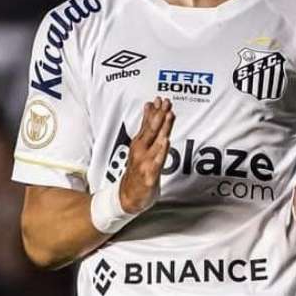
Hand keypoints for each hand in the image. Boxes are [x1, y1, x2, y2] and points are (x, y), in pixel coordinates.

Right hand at [119, 98, 173, 214]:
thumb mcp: (141, 147)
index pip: (147, 124)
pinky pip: (157, 160)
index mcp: (140, 143)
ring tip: (168, 115)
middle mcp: (141, 150)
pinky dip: (161, 150)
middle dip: (159, 114)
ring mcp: (145, 161)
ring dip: (162, 127)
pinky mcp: (150, 174)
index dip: (154, 111)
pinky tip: (165, 141)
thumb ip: (147, 128)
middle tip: (165, 103)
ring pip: (156, 141)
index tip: (159, 99)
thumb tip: (150, 107)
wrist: (127, 196)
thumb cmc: (137, 171)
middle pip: (152, 129)